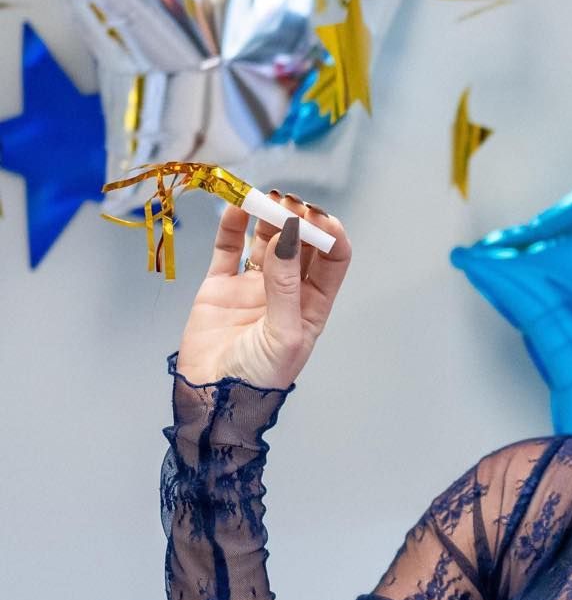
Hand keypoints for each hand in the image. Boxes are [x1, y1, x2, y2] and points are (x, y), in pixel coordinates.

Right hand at [174, 191, 352, 389]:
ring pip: (266, 240)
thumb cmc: (258, 377)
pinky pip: (229, 248)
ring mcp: (253, 287)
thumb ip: (286, 285)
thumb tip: (291, 235)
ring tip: (264, 199)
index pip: (332, 261)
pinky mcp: (220, 286)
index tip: (319, 217)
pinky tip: (237, 207)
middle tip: (288, 203)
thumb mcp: (283, 335)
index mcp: (313, 307)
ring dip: (268, 218)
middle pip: (300, 245)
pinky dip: (233, 225)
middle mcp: (287, 292)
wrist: (211, 399)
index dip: (330, 236)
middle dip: (298, 220)